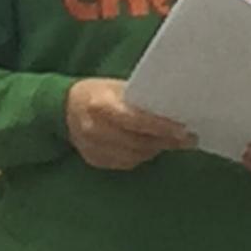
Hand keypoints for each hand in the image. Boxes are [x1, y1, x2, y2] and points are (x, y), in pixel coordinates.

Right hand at [64, 78, 195, 170]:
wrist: (62, 107)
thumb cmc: (95, 92)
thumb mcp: (116, 88)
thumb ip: (139, 101)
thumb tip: (172, 112)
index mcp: (100, 105)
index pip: (137, 120)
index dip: (163, 127)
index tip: (185, 131)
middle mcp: (95, 129)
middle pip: (139, 141)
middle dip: (166, 140)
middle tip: (188, 138)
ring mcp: (93, 147)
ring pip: (135, 155)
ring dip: (155, 149)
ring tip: (170, 141)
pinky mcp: (94, 160)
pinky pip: (126, 162)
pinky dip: (140, 156)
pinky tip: (147, 146)